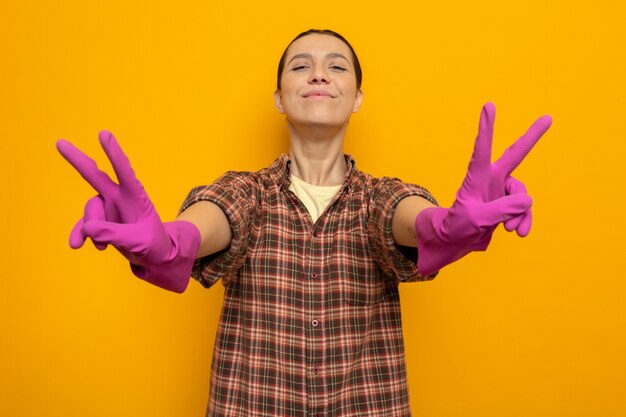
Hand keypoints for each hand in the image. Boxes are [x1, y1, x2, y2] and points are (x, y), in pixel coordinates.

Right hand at [57, 131, 199, 291]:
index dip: (114, 153)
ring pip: (89, 210)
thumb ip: (114, 234)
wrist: (152, 256)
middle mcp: (119, 197)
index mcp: (136, 196)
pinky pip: (84, 224)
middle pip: (95, 175)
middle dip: (78, 160)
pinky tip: (77, 245)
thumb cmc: (152, 244)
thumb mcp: (138, 242)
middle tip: (60, 143)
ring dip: (92, 228)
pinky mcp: (100, 220)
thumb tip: (88, 229)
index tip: (104, 134)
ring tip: (102, 246)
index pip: (124, 171)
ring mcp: (108, 207)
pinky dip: (80, 234)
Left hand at [415, 103, 551, 275]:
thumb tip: (527, 200)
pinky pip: (524, 209)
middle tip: (547, 117)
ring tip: (512, 230)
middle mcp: (492, 178)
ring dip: (521, 214)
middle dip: (532, 137)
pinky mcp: (508, 202)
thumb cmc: (458, 225)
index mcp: (477, 176)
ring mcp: (501, 189)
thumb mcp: (476, 219)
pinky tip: (518, 232)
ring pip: (523, 197)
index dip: (486, 128)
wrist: (458, 239)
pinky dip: (524, 220)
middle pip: (516, 154)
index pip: (482, 148)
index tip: (488, 106)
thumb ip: (501, 209)